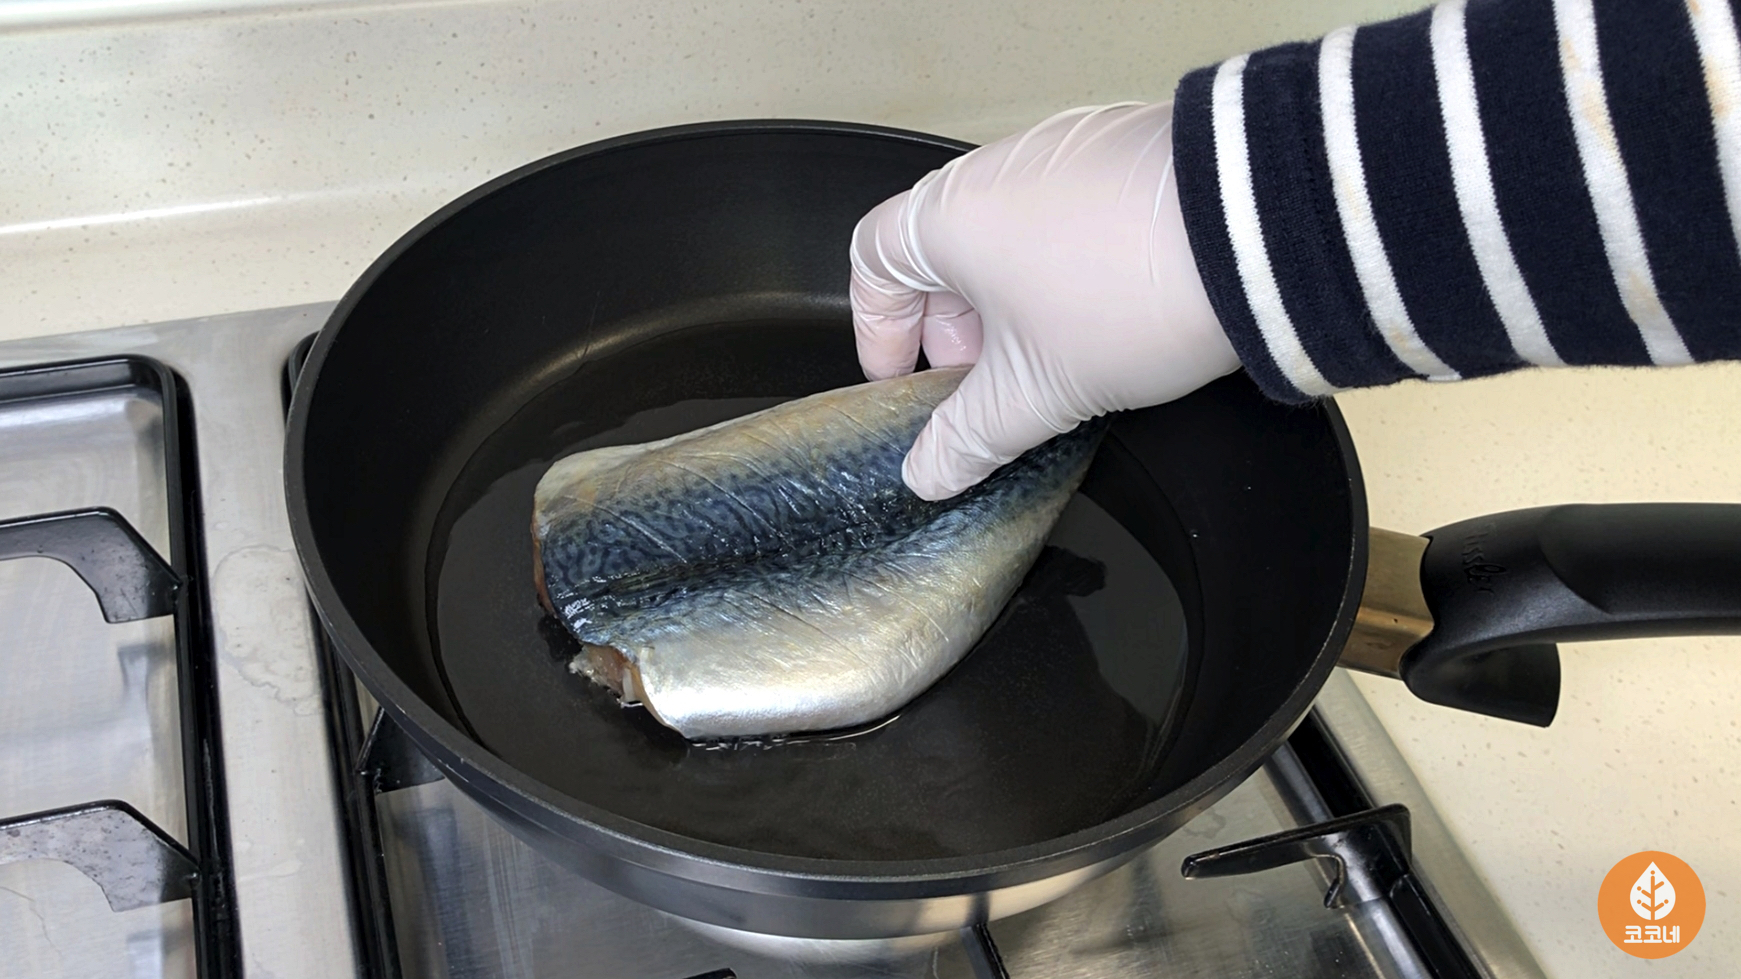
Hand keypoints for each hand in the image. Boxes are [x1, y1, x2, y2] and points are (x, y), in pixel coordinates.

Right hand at [849, 101, 1239, 499]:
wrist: (1260, 229)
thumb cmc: (1127, 296)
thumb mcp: (1036, 391)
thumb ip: (970, 438)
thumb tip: (928, 473)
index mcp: (949, 217)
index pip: (871, 261)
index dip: (876, 328)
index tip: (903, 380)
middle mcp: (997, 168)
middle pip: (941, 253)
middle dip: (953, 331)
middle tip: (986, 391)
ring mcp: (1066, 151)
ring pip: (1008, 237)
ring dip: (1013, 305)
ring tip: (1056, 363)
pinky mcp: (1126, 153)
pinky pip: (1067, 216)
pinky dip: (1065, 270)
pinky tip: (1109, 319)